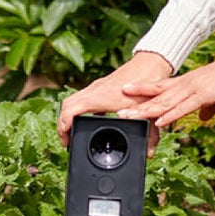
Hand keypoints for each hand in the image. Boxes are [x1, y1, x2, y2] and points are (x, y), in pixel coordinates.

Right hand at [58, 51, 173, 149]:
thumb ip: (150, 135)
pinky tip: (90, 120)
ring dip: (70, 115)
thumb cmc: (148, 83)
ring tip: (73, 131)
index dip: (63, 126)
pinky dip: (80, 109)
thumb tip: (150, 153)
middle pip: (67, 105)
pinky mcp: (102, 85)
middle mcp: (95, 90)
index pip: (71, 109)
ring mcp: (97, 86)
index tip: (65, 141)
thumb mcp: (148, 112)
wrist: (151, 63)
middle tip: (66, 139)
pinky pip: (83, 98)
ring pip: (74, 100)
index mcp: (100, 97)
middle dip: (62, 124)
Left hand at [116, 55, 214, 137]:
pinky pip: (183, 108)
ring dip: (146, 111)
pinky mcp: (202, 96)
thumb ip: (207, 106)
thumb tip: (203, 117)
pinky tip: (159, 122)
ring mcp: (192, 90)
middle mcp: (184, 85)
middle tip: (117, 109)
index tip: (125, 92)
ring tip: (129, 116)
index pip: (159, 87)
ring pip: (164, 102)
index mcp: (186, 84)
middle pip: (156, 96)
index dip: (142, 90)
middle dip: (136, 104)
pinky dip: (170, 115)